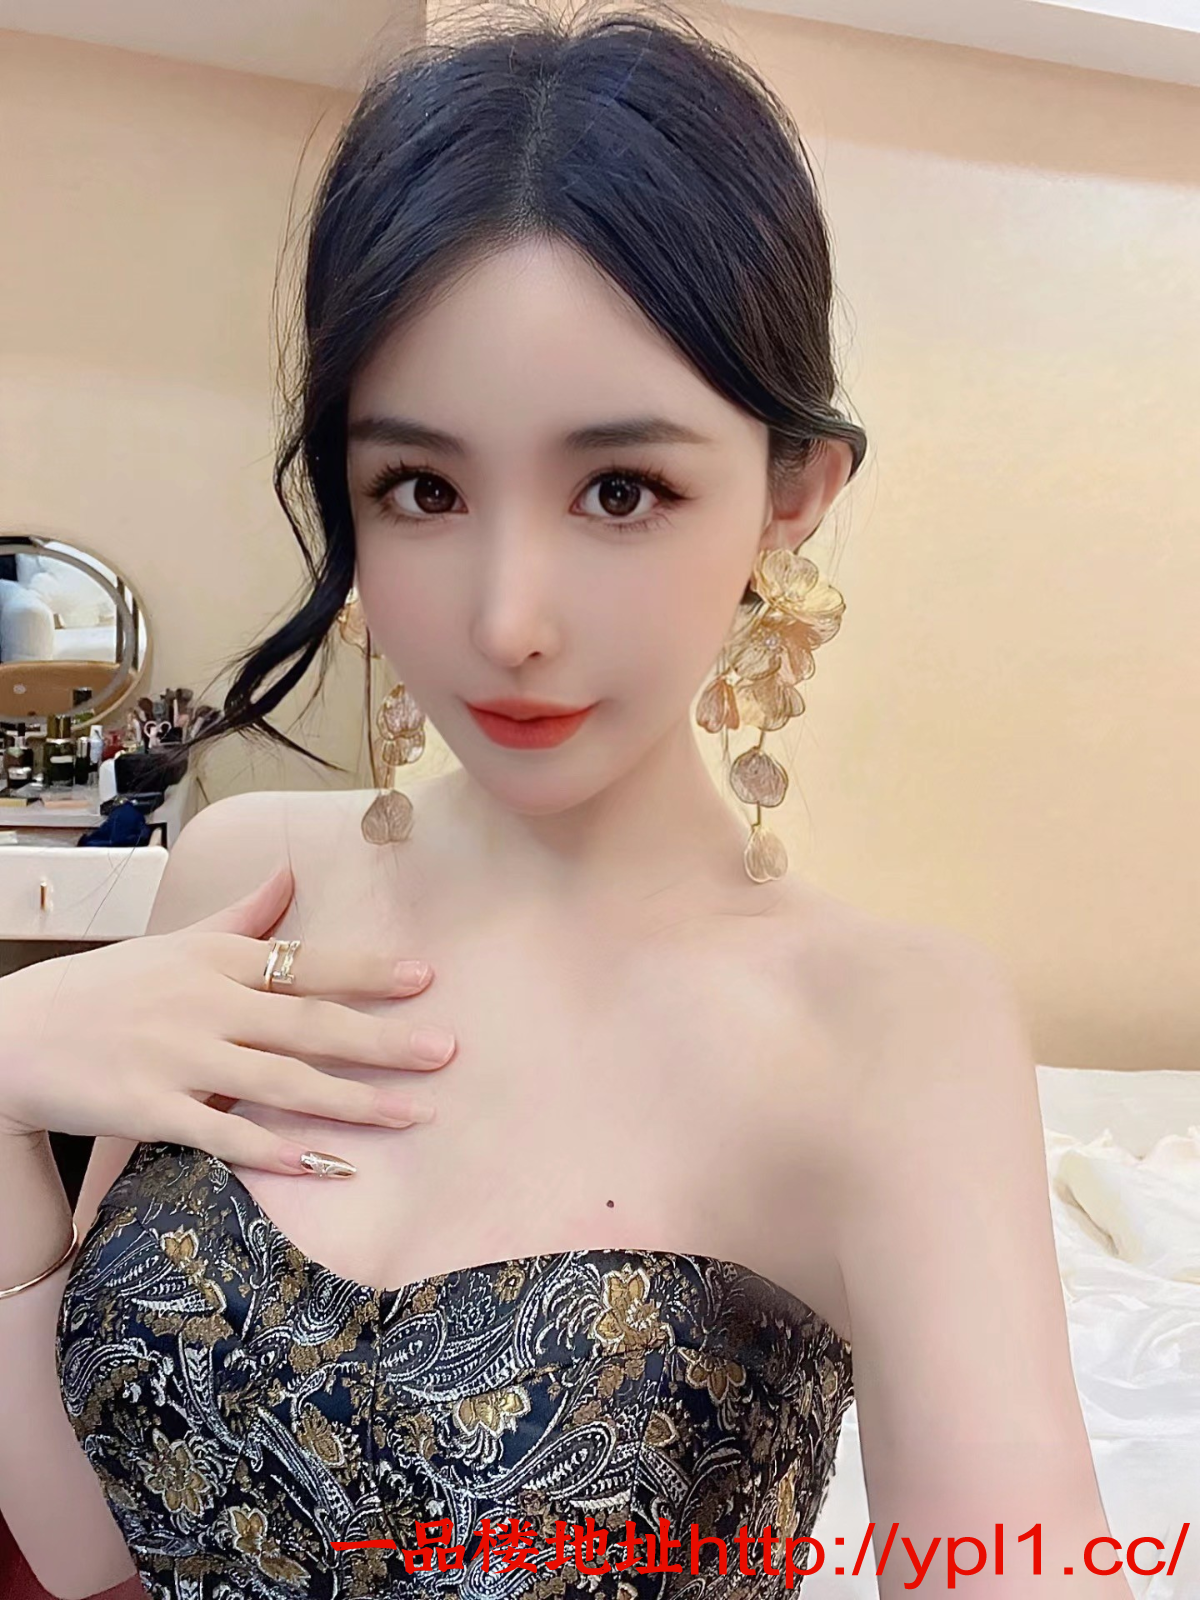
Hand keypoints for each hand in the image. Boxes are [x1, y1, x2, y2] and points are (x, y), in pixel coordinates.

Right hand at [0, 864, 452, 1172]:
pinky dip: (275, 1150)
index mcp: (215, 961)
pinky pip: (224, 1134)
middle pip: (309, 1025)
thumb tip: (290, 875)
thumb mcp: (175, 943)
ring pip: (281, 1082)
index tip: (425, 978)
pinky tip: (324, 1163)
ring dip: (351, 1101)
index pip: (306, 965)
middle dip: (382, 1041)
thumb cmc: (105, 990)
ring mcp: (180, 1060)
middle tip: (445, 1051)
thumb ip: (240, 918)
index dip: (368, 972)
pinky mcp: (153, 1111)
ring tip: (410, 1113)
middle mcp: (205, 1006)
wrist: (16, 1036)